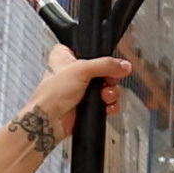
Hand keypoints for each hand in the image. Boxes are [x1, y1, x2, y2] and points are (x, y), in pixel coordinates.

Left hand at [17, 52, 135, 155]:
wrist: (50, 121)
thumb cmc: (52, 94)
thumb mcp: (81, 70)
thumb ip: (106, 65)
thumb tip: (123, 65)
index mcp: (66, 56)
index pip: (90, 50)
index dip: (100, 56)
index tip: (108, 62)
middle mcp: (74, 72)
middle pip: (104, 70)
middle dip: (109, 78)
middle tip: (107, 81)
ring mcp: (81, 89)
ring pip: (107, 86)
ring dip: (110, 92)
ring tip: (103, 96)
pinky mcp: (87, 104)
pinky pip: (106, 102)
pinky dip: (109, 104)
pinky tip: (105, 105)